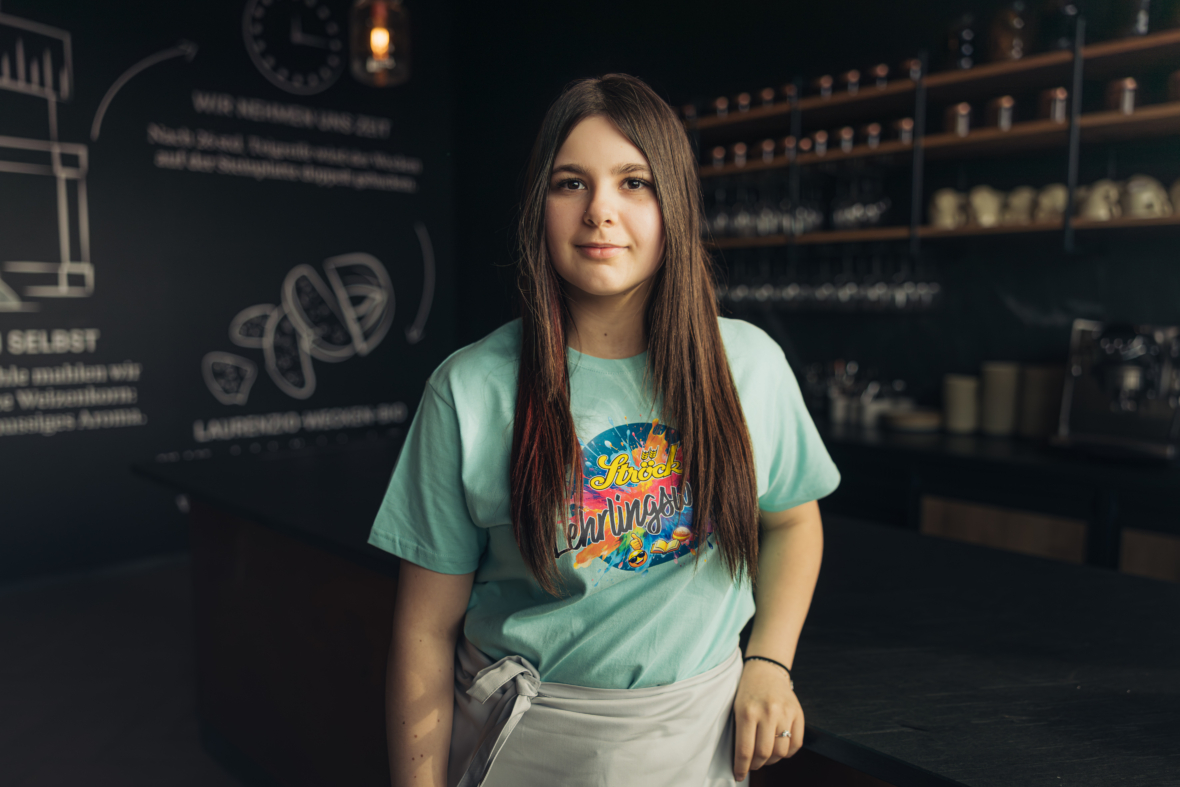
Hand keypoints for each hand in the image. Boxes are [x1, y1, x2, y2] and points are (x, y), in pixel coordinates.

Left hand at [732, 659, 802, 781]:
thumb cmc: (748, 691)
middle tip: (753, 764)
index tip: (739, 775)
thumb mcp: (737, 708)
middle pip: (764, 753)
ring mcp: (785, 713)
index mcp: (747, 712)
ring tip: (766, 756)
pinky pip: (797, 744)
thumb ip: (740, 733)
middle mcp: (767, 713)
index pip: (745, 750)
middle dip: (757, 765)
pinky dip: (788, 753)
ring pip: (781, 752)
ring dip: (772, 760)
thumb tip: (743, 761)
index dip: (742, 767)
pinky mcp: (798, 713)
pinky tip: (780, 749)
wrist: (766, 670)